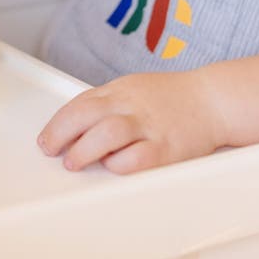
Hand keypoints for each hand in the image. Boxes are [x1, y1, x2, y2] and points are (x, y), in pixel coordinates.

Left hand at [37, 70, 224, 173]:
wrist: (212, 100)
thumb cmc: (172, 98)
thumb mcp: (134, 89)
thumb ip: (107, 104)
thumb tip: (77, 125)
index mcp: (121, 91)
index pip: (81, 103)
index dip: (58, 122)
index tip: (47, 139)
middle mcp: (132, 105)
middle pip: (88, 113)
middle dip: (61, 132)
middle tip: (51, 149)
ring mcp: (149, 125)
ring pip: (108, 133)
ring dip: (84, 149)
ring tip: (73, 162)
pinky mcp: (167, 147)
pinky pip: (138, 157)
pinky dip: (121, 164)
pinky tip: (113, 168)